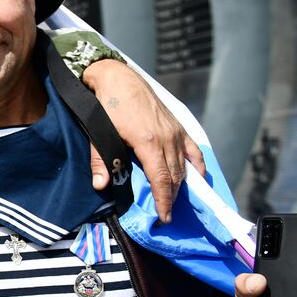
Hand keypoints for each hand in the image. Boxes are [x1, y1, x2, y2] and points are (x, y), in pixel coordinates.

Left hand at [80, 59, 203, 222]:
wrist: (119, 79)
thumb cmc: (107, 106)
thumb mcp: (99, 133)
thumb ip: (101, 161)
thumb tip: (100, 186)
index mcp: (149, 142)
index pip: (162, 179)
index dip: (164, 200)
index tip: (164, 217)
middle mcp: (168, 138)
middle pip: (175, 175)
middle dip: (172, 197)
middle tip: (166, 214)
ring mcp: (175, 131)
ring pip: (184, 165)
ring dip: (181, 184)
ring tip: (174, 200)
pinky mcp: (178, 125)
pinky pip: (192, 150)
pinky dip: (197, 165)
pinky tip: (197, 177)